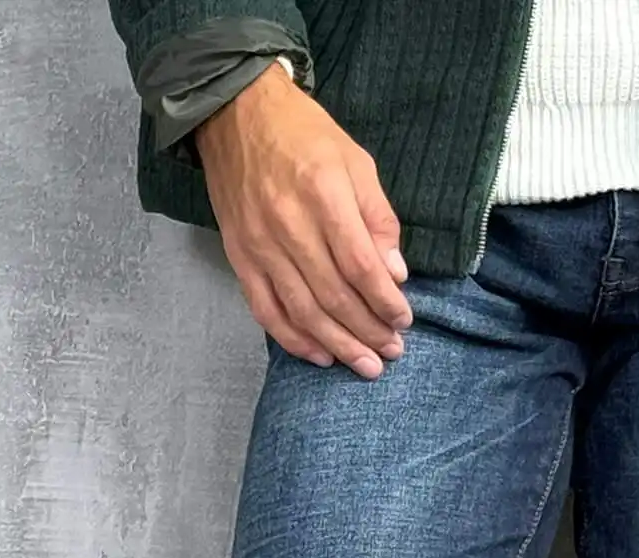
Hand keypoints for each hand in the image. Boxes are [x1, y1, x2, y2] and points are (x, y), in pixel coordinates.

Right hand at [196, 62, 411, 377]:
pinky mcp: (239, 256)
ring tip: (366, 364)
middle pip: (334, 296)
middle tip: (392, 352)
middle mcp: (288, 223)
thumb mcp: (356, 161)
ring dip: (339, 345)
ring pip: (303, 311)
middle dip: (368, 332)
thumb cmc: (304, 134)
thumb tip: (395, 273)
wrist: (234, 112)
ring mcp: (260, 244)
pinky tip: (321, 356)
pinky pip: (266, 310)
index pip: (360, 266)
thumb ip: (379, 218)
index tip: (403, 320)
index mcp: (322, 194)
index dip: (385, 301)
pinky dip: (294, 340)